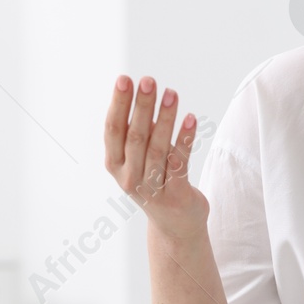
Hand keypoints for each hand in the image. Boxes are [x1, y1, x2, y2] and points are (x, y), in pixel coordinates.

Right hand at [103, 75, 207, 240]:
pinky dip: (184, 139)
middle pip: (135, 136)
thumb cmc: (155, 180)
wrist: (174, 225)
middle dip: (142, 106)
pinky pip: (180, 162)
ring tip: (171, 93)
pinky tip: (190, 118)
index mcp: (115, 164)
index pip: (113, 130)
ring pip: (157, 148)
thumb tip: (141, 92)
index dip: (118, 104)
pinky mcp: (175, 194)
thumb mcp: (138, 157)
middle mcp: (129, 177)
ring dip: (165, 118)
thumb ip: (137, 131)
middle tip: (149, 80)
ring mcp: (152, 188)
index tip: (124, 79)